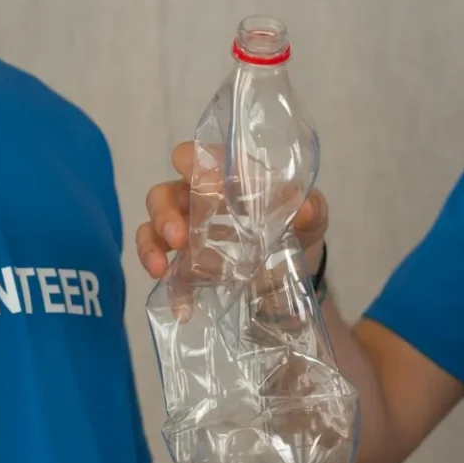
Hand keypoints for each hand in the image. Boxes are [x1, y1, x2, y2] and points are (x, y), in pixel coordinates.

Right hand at [135, 140, 328, 279]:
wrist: (298, 274)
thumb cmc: (298, 228)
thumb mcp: (312, 218)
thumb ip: (311, 209)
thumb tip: (306, 209)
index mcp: (226, 177)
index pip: (198, 157)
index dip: (194, 166)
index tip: (207, 185)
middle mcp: (200, 200)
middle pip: (166, 192)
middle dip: (164, 212)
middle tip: (177, 238)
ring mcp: (190, 234)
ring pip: (153, 227)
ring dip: (151, 244)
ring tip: (160, 268)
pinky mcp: (189, 266)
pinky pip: (168, 271)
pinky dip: (170, 286)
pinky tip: (182, 305)